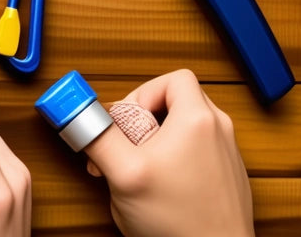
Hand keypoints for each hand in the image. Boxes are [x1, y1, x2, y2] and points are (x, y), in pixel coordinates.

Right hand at [84, 69, 253, 236]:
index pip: (171, 79)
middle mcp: (218, 131)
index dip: (140, 94)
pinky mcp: (225, 175)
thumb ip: (98, 135)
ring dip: (152, 144)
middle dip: (140, 123)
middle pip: (173, 102)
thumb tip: (76, 112)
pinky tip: (155, 188)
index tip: (124, 121)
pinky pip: (192, 151)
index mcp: (198, 119)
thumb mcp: (124, 173)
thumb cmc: (182, 223)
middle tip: (124, 149)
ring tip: (137, 172)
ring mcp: (225, 154)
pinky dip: (170, 161)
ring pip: (181, 128)